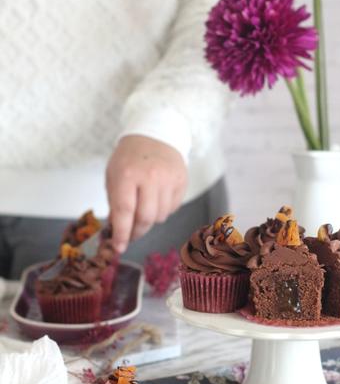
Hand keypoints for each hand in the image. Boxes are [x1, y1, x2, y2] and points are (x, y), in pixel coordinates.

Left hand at [106, 135, 186, 252]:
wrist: (155, 135)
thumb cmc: (130, 158)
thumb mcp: (113, 175)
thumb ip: (114, 203)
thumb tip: (117, 232)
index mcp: (128, 174)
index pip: (124, 211)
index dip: (121, 233)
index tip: (119, 247)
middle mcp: (150, 176)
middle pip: (145, 218)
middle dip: (136, 232)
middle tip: (130, 235)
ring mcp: (169, 179)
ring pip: (160, 217)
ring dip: (150, 221)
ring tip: (143, 209)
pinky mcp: (182, 181)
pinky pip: (172, 209)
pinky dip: (162, 211)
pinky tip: (156, 199)